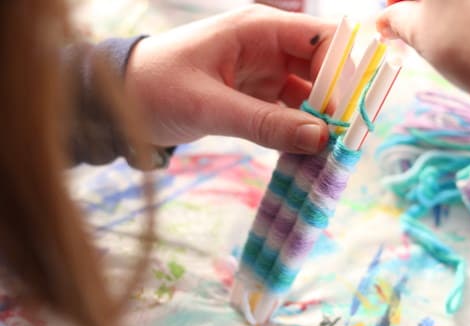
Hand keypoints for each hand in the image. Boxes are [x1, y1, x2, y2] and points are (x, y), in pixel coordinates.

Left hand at [126, 5, 334, 152]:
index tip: (348, 113)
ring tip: (332, 151)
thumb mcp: (208, 105)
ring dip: (322, 119)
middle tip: (346, 138)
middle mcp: (268, 47)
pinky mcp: (257, 97)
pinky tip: (308, 152)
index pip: (322, 39)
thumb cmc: (155, 88)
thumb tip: (320, 138)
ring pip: (310, 93)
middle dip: (338, 100)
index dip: (342, 72)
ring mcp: (264, 72)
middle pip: (322, 67)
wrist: (121, 101)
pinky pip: (291, 112)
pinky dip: (301, 130)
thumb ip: (264, 123)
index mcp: (258, 29)